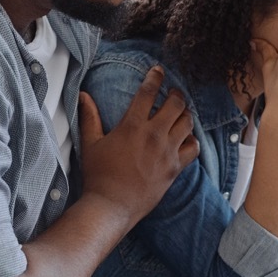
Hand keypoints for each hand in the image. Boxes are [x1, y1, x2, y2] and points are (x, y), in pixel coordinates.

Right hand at [77, 66, 198, 221]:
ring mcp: (167, 152)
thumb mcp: (90, 144)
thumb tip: (83, 95)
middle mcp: (153, 135)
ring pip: (188, 122)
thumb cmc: (98, 176)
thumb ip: (89, 117)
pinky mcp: (175, 168)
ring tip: (181, 112)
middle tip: (173, 93)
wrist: (111, 206)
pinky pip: (193, 147)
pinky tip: (186, 138)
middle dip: (176, 94)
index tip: (158, 70)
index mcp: (132, 126)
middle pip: (176, 104)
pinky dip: (192, 139)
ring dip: (185, 114)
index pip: (148, 92)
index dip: (155, 77)